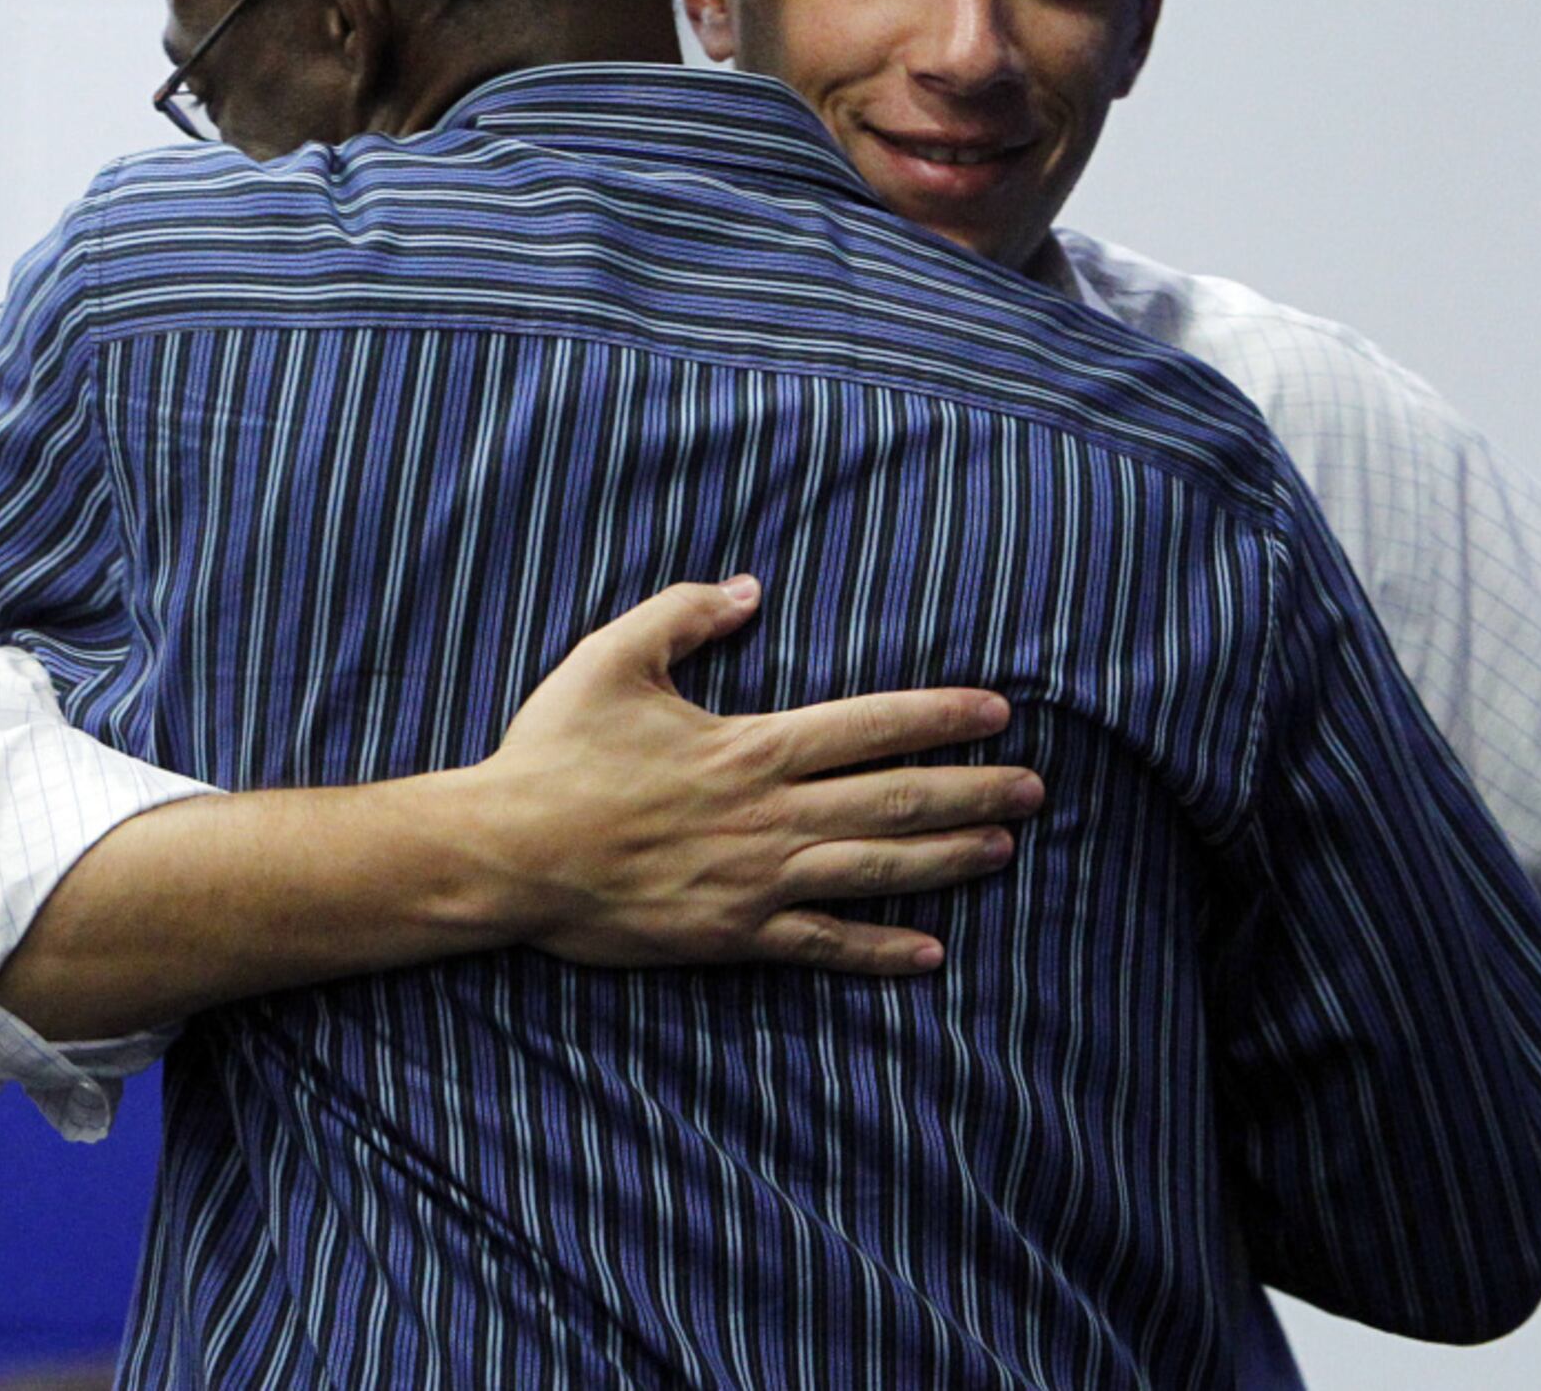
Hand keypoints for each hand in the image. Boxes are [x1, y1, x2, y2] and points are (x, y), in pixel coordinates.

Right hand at [461, 575, 1037, 975]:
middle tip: (1035, 788)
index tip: (996, 711)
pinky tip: (929, 952)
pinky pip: (821, 944)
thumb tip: (751, 588)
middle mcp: (768, 815)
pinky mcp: (732, 934)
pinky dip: (879, 949)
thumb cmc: (553, 752)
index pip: (870, 726)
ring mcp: (756, 880)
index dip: (940, 717)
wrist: (505, 854)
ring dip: (948, 859)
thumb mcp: (612, 658)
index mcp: (750, 746)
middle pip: (895, 799)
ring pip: (875, 868)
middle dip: (973, 790)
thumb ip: (686, 613)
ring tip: (1006, 848)